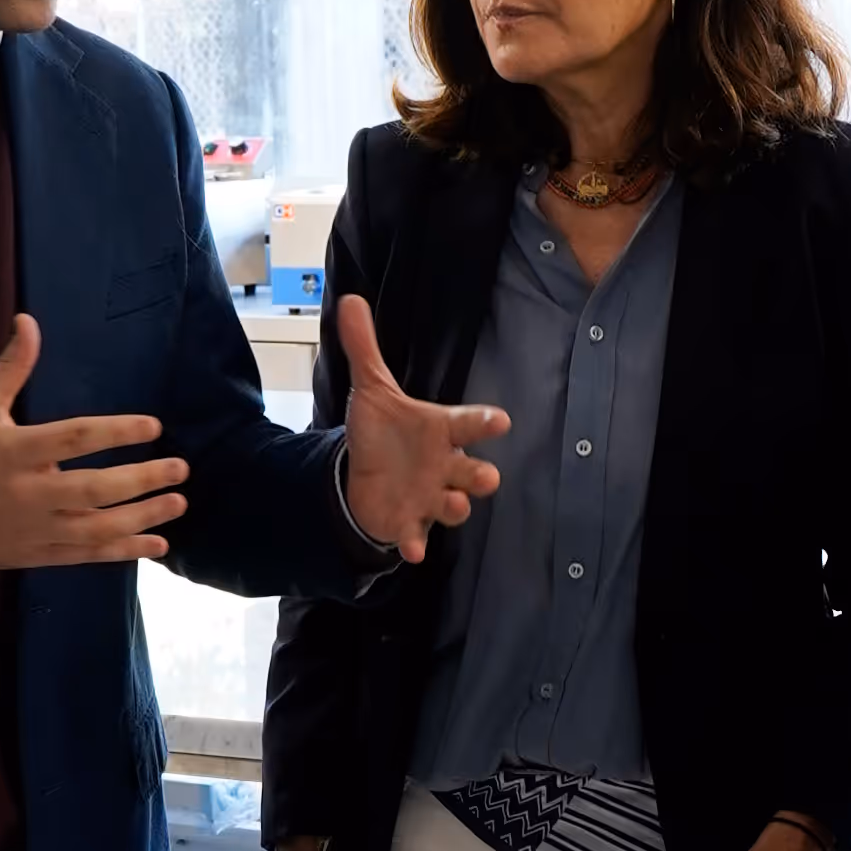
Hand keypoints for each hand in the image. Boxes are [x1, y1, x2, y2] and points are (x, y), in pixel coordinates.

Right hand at [0, 316, 188, 572]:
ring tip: (178, 501)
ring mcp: (36, 529)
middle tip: (180, 467)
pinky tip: (158, 542)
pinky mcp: (41, 554)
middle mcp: (28, 494)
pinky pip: (89, 556)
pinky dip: (125, 550)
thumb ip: (9, 368)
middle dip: (140, 480)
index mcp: (13, 453)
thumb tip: (27, 321)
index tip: (153, 426)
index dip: (114, 432)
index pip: (71, 440)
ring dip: (142, 516)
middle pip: (92, 490)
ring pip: (97, 528)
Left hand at [335, 294, 506, 562]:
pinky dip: (415, 542)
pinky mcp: (411, 522)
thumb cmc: (384, 433)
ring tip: (454, 506)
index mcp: (441, 430)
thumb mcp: (372, 390)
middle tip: (486, 476)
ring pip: (455, 506)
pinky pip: (418, 536)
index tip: (501, 421)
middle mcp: (444, 466)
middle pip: (475, 472)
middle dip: (481, 475)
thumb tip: (349, 299)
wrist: (367, 475)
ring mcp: (430, 497)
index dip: (485, 423)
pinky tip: (409, 551)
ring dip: (456, 507)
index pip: (470, 424)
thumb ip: (365, 348)